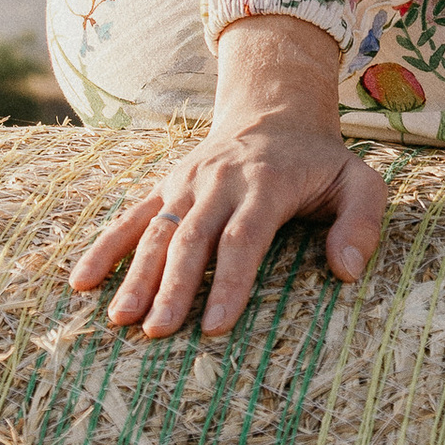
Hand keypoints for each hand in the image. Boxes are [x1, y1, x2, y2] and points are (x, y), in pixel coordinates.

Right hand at [69, 11, 386, 336]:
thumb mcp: (361, 181)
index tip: (214, 326)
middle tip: (158, 333)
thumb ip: (362, 222)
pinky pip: (131, 218)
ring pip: (157, 230)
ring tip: (120, 320)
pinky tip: (82, 283)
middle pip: (192, 237)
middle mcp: (220, 180)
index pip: (243, 236)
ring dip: (136, 276)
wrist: (275, 111)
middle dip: (174, 287)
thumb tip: (346, 272)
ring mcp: (186, 182)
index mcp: (266, 182)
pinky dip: (105, 248)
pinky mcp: (165, 186)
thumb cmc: (322, 162)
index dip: (229, 282)